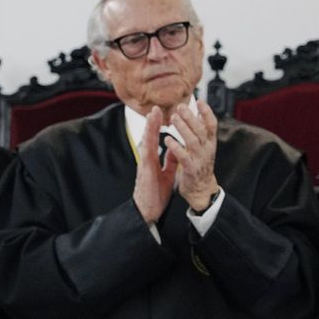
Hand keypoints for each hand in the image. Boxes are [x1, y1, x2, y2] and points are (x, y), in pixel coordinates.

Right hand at [133, 107, 178, 224]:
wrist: (147, 211)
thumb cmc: (155, 194)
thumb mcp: (166, 175)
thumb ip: (170, 162)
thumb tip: (174, 149)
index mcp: (153, 160)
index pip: (156, 140)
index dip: (159, 127)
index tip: (163, 114)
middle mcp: (147, 160)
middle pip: (150, 137)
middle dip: (153, 122)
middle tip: (156, 107)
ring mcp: (144, 164)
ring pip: (146, 142)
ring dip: (149, 128)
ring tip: (152, 115)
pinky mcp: (144, 172)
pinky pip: (147, 156)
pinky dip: (148, 145)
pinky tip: (150, 136)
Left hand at [165, 98, 219, 211]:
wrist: (202, 191)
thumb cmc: (201, 167)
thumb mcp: (205, 148)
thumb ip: (201, 133)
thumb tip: (199, 115)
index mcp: (210, 144)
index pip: (212, 125)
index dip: (207, 112)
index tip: (199, 101)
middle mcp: (207, 150)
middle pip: (201, 130)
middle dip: (191, 117)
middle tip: (180, 106)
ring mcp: (199, 159)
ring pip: (193, 141)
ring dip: (183, 128)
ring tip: (173, 118)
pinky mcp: (190, 169)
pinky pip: (183, 156)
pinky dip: (175, 147)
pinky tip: (167, 139)